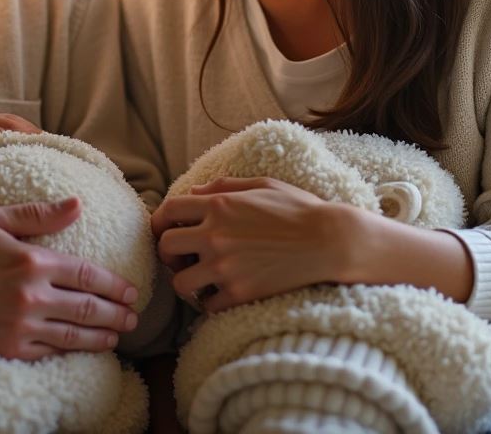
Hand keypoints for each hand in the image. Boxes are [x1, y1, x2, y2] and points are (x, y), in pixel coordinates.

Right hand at [0, 196, 139, 359]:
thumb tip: (76, 204)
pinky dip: (71, 351)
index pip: (86, 275)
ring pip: (73, 336)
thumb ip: (38, 214)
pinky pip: (50, 352)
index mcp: (32, 262)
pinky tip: (83, 348)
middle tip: (134, 317)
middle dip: (116, 315)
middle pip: (87, 309)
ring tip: (118, 336)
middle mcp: (31, 297)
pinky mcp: (10, 349)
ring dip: (102, 337)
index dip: (113, 284)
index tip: (130, 290)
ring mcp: (20, 327)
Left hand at [150, 176, 350, 312]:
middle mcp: (215, 235)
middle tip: (181, 257)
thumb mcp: (260, 184)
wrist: (329, 241)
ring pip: (180, 283)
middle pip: (165, 247)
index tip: (166, 229)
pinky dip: (210, 303)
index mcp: (218, 205)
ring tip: (199, 279)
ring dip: (186, 281)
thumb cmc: (297, 208)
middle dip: (168, 252)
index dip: (160, 221)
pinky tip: (221, 295)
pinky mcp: (240, 293)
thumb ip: (222, 187)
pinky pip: (207, 306)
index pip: (168, 211)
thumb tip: (193, 193)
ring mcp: (226, 267)